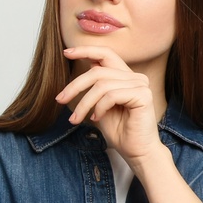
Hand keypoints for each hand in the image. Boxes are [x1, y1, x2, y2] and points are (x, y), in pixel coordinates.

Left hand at [56, 44, 158, 161]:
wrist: (136, 152)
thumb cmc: (118, 130)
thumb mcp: (99, 104)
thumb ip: (94, 87)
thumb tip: (81, 69)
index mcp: (125, 76)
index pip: (105, 54)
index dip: (85, 50)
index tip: (66, 52)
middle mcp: (135, 77)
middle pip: (97, 71)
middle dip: (75, 86)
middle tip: (59, 100)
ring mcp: (141, 85)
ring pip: (101, 85)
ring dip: (84, 103)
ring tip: (77, 118)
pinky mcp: (143, 95)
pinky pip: (111, 95)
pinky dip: (99, 107)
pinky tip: (96, 119)